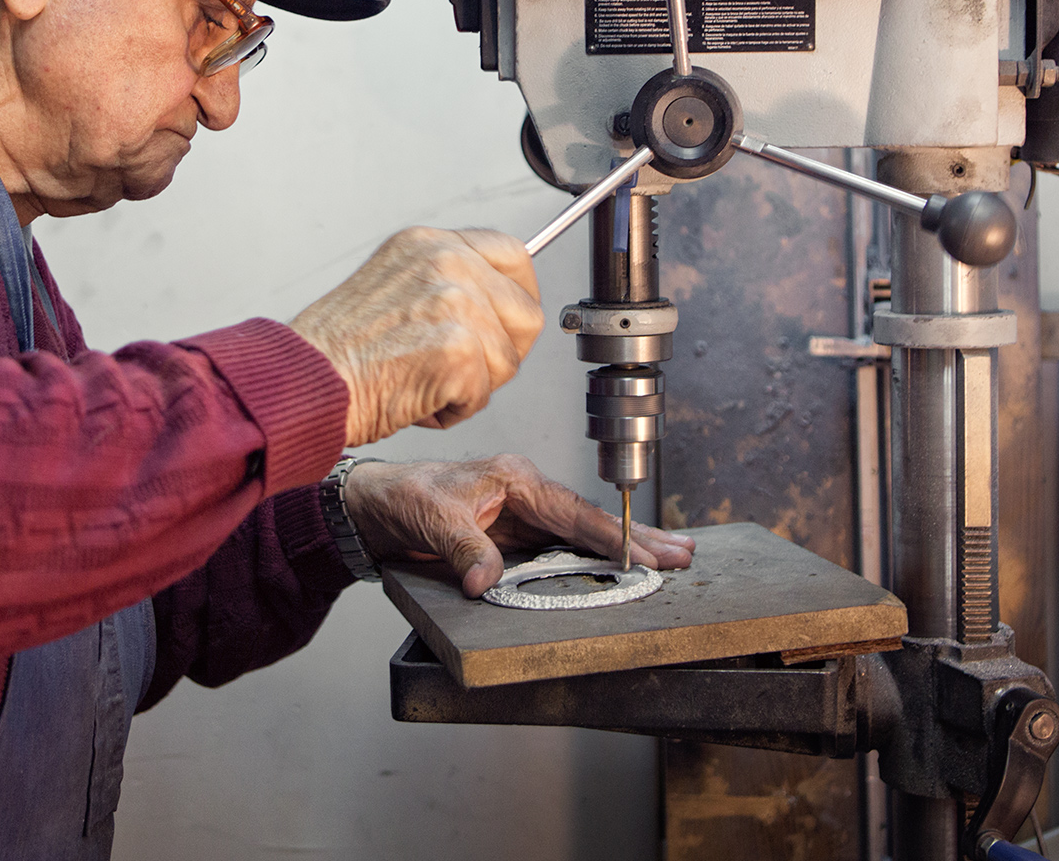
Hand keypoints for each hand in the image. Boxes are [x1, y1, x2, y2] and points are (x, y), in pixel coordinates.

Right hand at [290, 228, 542, 446]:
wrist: (303, 381)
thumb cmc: (335, 350)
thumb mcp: (392, 285)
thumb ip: (444, 283)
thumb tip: (496, 305)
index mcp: (430, 244)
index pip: (513, 254)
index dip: (518, 296)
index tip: (506, 323)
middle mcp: (447, 263)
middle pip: (525, 313)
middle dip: (501, 351)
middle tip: (458, 368)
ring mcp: (456, 304)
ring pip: (508, 361)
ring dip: (472, 386)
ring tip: (421, 381)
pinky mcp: (459, 350)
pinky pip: (484, 394)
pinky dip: (452, 410)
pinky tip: (414, 398)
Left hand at [340, 455, 696, 597]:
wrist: (374, 505)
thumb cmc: (402, 497)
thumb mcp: (432, 519)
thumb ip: (466, 549)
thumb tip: (486, 579)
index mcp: (515, 479)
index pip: (575, 513)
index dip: (615, 537)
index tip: (648, 556)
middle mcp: (526, 493)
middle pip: (592, 520)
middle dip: (640, 538)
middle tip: (684, 555)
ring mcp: (524, 514)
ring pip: (583, 534)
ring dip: (625, 548)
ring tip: (669, 560)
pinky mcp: (515, 534)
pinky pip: (562, 548)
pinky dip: (594, 557)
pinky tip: (620, 568)